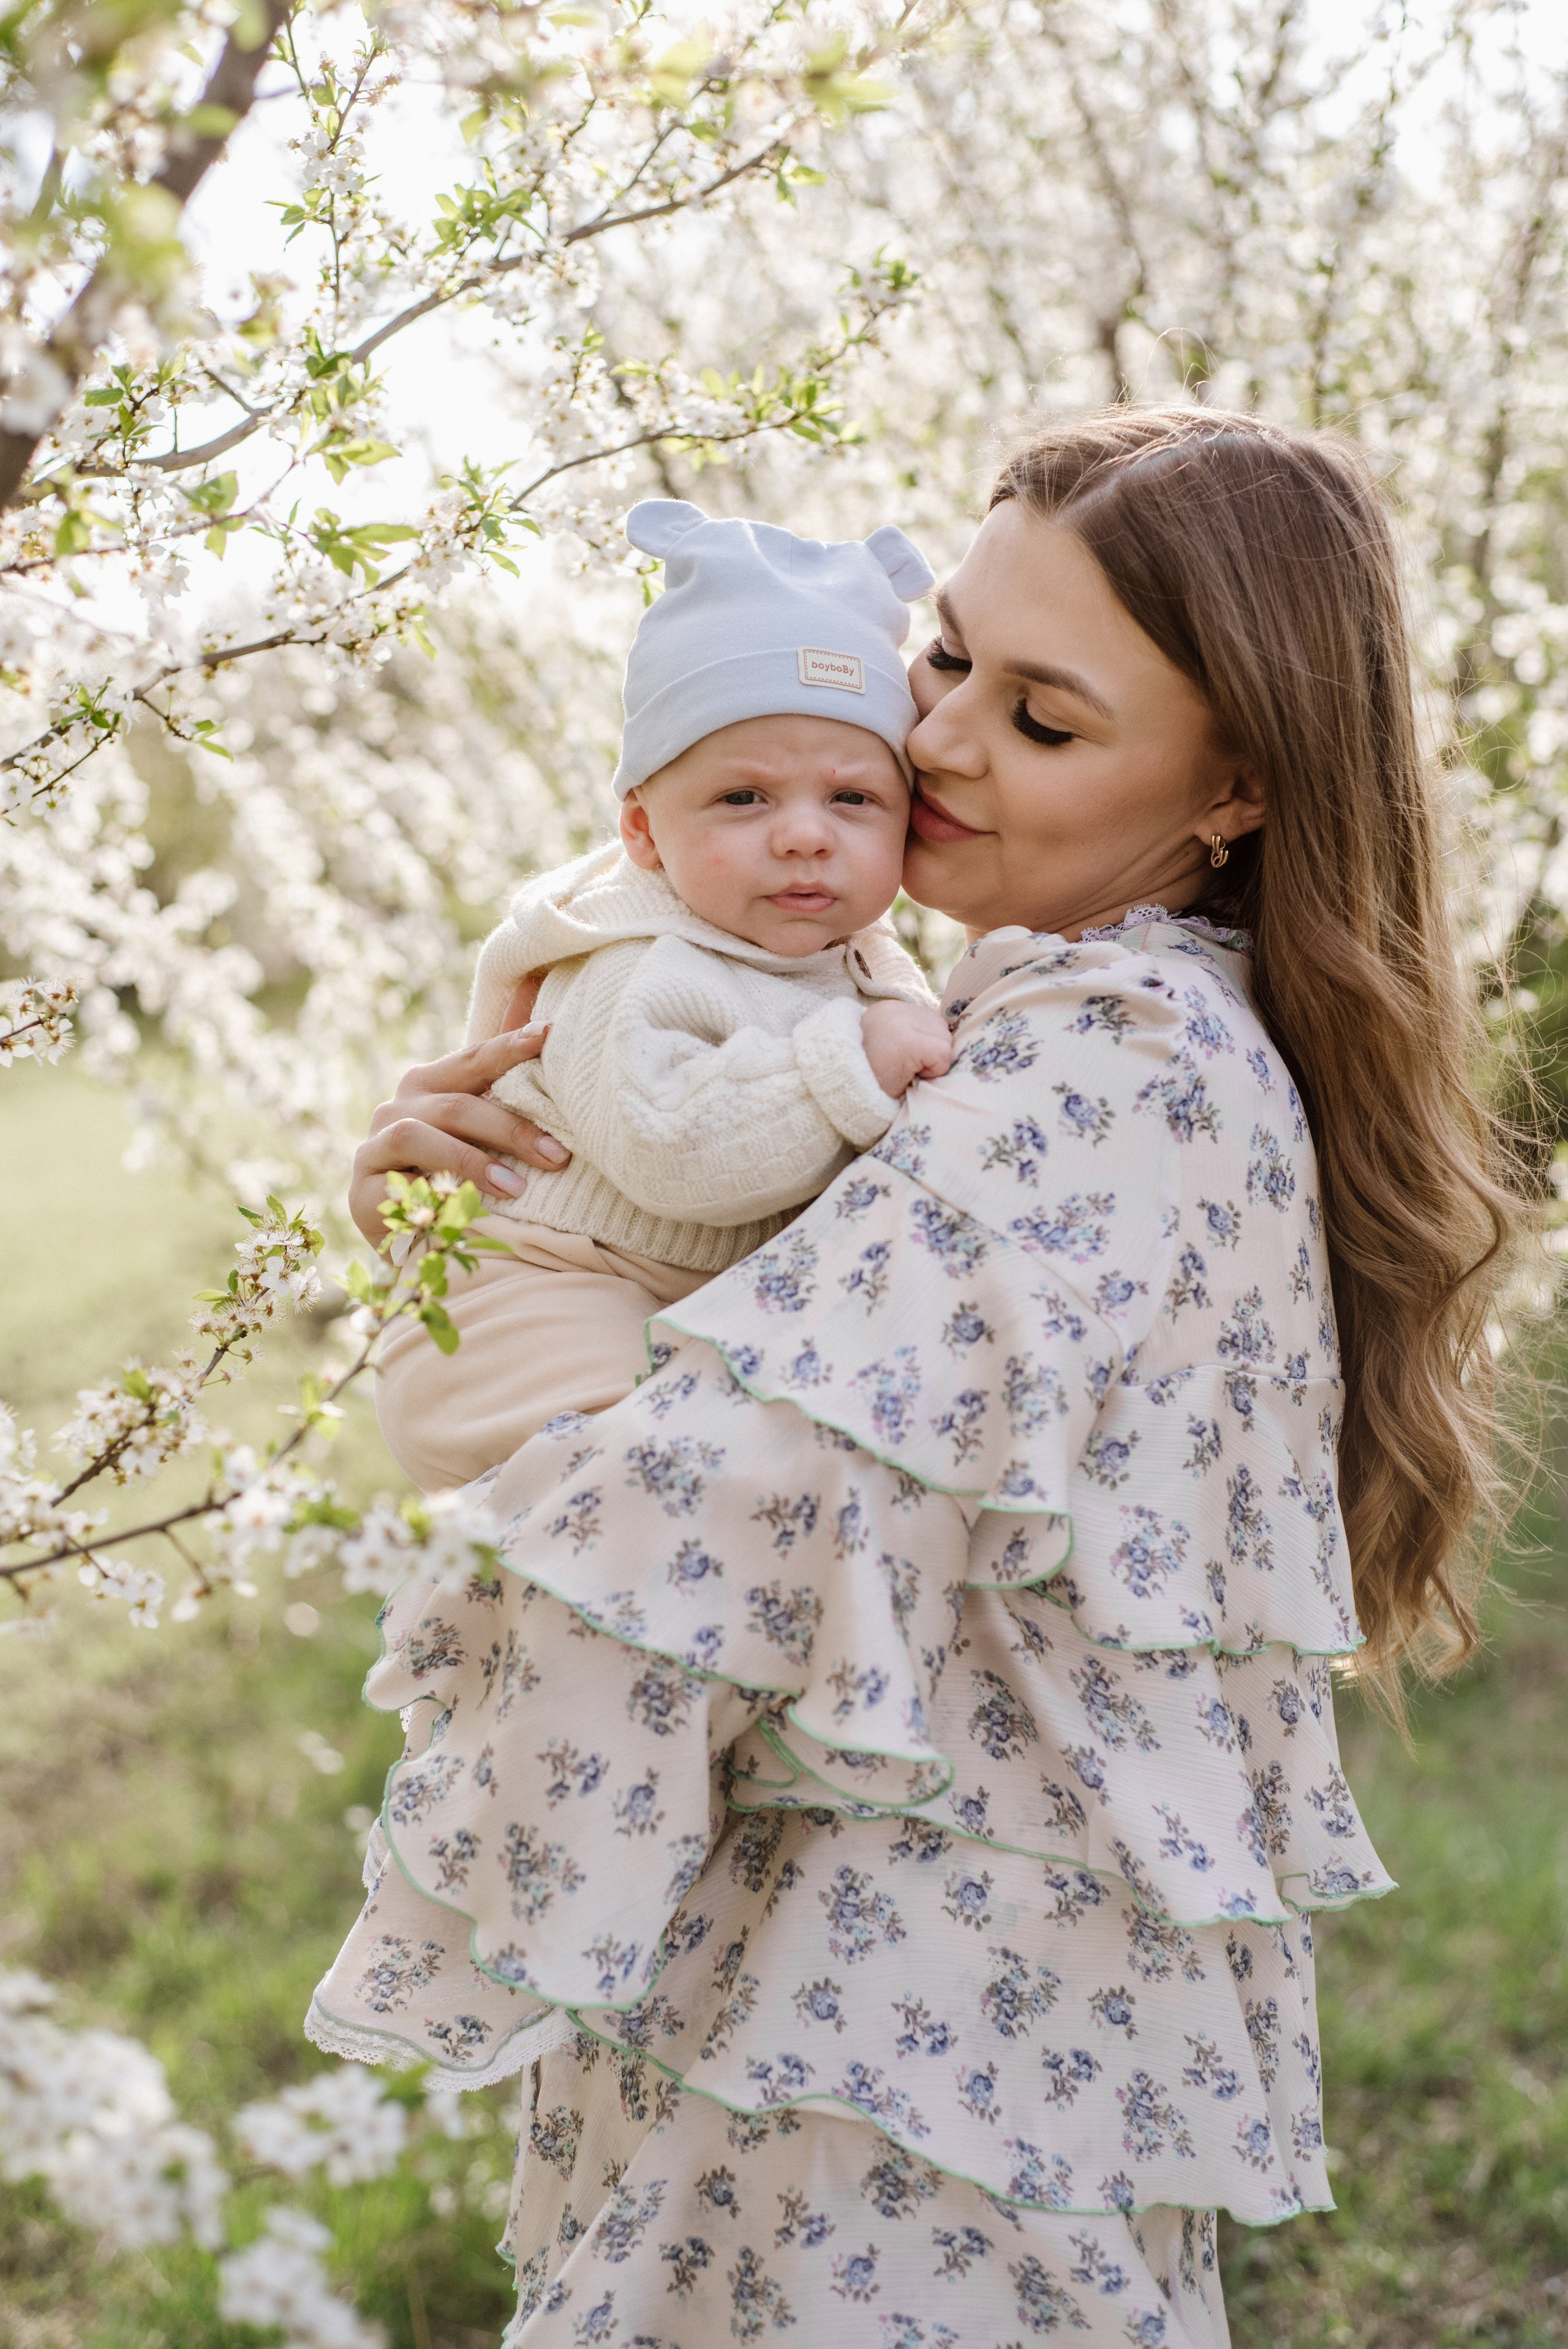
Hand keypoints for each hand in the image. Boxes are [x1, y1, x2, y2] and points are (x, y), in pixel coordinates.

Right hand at [349, 976, 569, 1245]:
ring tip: (516, 1188)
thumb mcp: (483, 1132)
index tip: (548, 1035)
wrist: (411, 1240)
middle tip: (556, 1155)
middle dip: (509, 1128)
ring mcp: (375, 1148)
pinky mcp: (363, 1191)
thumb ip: (504, 1082)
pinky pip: (397, 1185)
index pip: (472, 1059)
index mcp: (428, 1085)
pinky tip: (465, 1210)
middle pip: (455, 1105)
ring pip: (419, 1136)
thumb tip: (538, 1002)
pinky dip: (433, 1194)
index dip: (507, 1047)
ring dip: (471, 1160)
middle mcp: (397, 1108)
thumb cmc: (456, 1175)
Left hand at [860, 999, 953, 1096]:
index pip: (945, 1053)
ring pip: (938, 1023)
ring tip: (908, 1054)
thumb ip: (932, 1082)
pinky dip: (920, 1030)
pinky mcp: (891, 1003)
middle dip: (934, 1054)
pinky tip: (904, 1042)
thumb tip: (951, 1070)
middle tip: (910, 1068)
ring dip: (930, 1040)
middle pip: (945, 1035)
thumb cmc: (871, 1088)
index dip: (934, 1071)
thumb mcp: (903, 1094)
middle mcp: (902, 1016)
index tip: (912, 1078)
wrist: (837, 1069)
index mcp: (905, 1042)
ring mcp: (896, 1006)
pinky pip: (923, 1015)